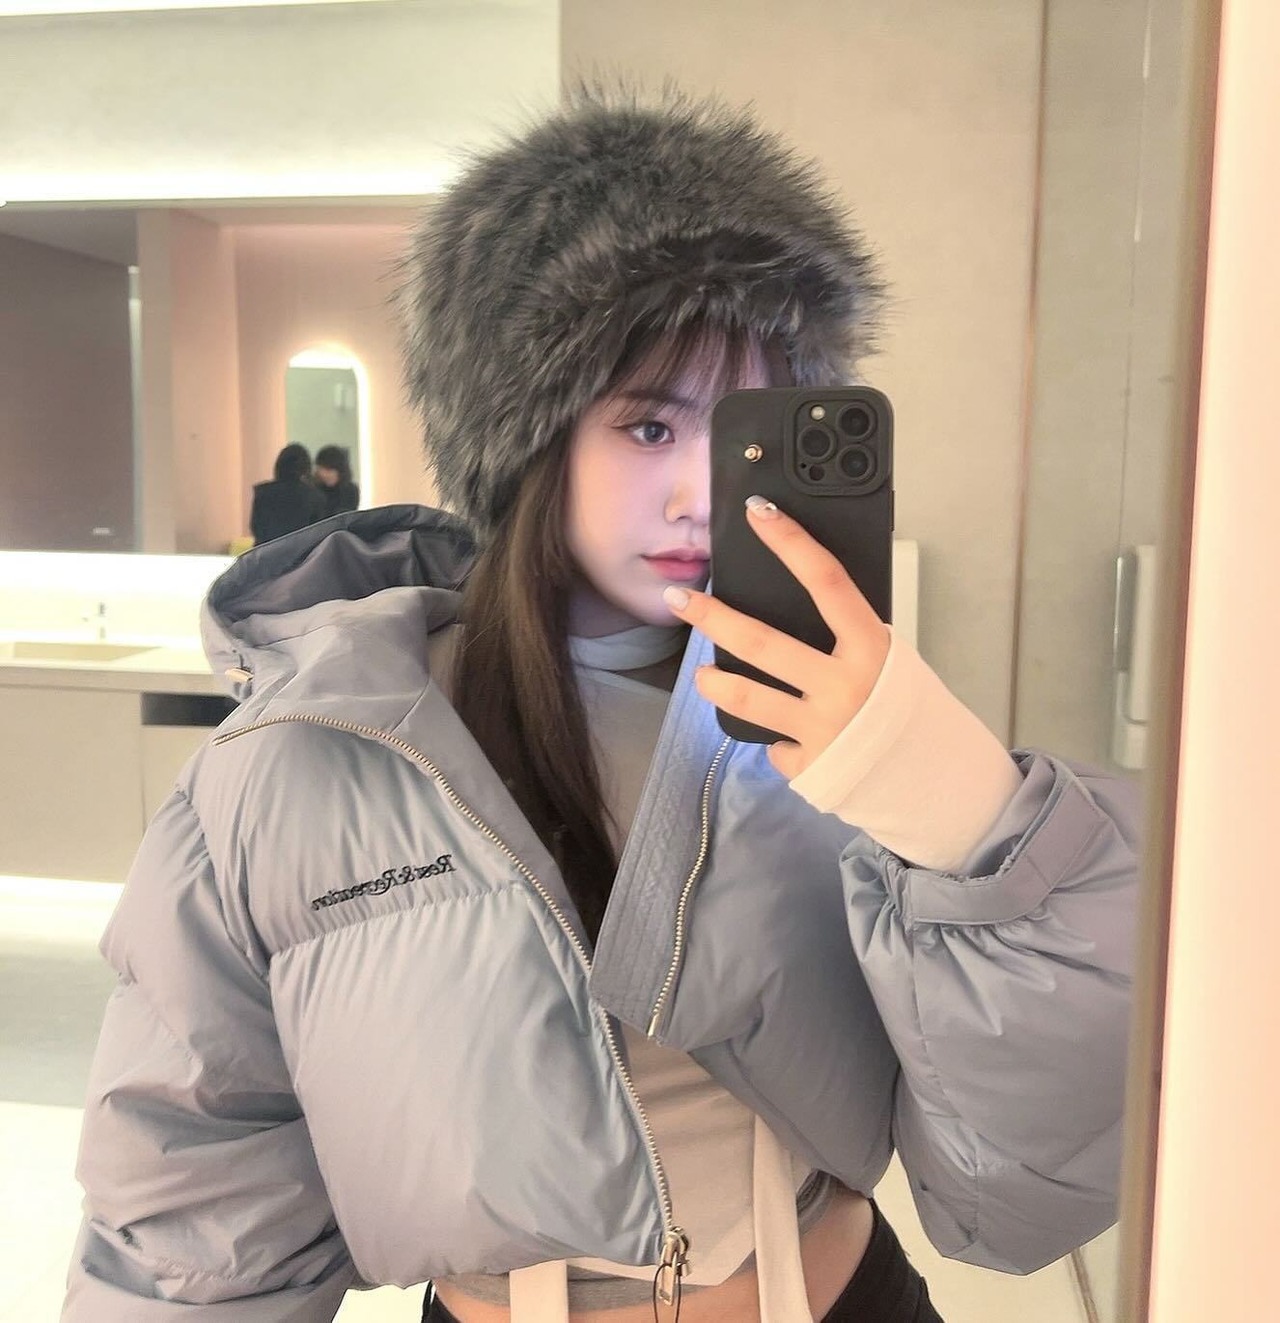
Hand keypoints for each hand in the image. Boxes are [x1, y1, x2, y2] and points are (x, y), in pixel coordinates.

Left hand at [662, 496, 889, 778]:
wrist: (935, 778)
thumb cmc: (909, 708)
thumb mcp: (890, 662)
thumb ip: (849, 640)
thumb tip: (799, 606)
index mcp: (872, 648)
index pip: (827, 581)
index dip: (791, 543)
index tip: (757, 512)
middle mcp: (844, 686)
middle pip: (763, 643)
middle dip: (713, 617)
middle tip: (678, 599)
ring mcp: (823, 728)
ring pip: (748, 698)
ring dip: (715, 683)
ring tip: (702, 674)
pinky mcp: (810, 766)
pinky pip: (776, 745)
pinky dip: (778, 739)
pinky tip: (787, 738)